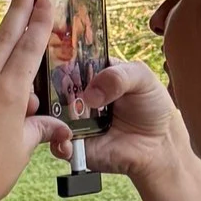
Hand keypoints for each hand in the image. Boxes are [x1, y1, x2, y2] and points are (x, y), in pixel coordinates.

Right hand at [49, 59, 200, 200]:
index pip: (64, 61)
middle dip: (42, 88)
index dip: (53, 59)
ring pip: (47, 115)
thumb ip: (118, 76)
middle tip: (42, 90)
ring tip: (52, 114)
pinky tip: (67, 139)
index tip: (42, 56)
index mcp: (89, 72)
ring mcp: (72, 120)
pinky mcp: (74, 144)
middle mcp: (75, 95)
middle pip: (49, 88)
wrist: (159, 143)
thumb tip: (90, 95)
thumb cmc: (151, 105)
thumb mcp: (141, 78)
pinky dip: (58, 142)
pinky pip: (57, 144)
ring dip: (45, 115)